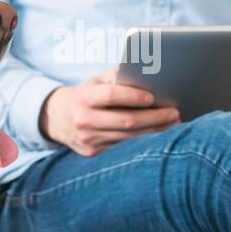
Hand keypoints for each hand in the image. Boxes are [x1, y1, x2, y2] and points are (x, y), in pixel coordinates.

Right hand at [39, 69, 179, 156]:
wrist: (56, 118)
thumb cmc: (85, 95)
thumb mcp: (94, 82)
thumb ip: (116, 78)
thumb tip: (147, 78)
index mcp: (83, 98)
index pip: (111, 96)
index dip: (134, 96)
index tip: (153, 97)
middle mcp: (84, 120)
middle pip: (125, 121)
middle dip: (154, 117)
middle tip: (174, 112)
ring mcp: (88, 140)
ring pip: (128, 137)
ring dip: (154, 130)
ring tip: (172, 122)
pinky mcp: (93, 153)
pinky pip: (123, 146)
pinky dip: (143, 140)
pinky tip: (158, 133)